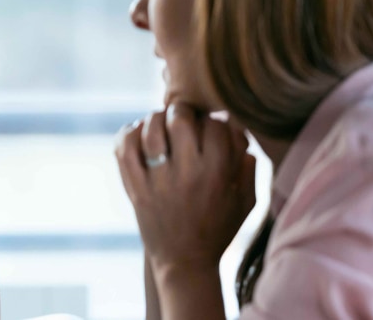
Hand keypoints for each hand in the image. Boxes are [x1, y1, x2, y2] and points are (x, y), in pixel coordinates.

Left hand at [114, 103, 255, 274]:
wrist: (185, 263)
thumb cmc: (218, 230)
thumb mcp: (246, 202)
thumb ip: (248, 167)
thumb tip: (239, 133)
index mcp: (218, 174)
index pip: (216, 124)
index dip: (215, 119)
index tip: (212, 126)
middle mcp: (187, 173)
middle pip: (180, 118)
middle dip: (183, 110)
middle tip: (183, 116)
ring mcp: (158, 181)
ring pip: (150, 128)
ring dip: (155, 118)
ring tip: (160, 123)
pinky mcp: (135, 189)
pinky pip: (124, 149)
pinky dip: (128, 133)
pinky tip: (137, 132)